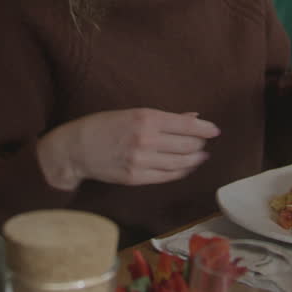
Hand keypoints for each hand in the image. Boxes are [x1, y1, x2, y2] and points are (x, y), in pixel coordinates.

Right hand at [36, 108, 219, 189]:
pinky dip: (181, 171)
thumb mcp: (133, 113)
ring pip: (181, 163)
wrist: (76, 149)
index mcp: (146, 118)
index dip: (205, 129)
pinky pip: (168, 176)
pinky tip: (186, 166)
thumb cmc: (104, 126)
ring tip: (200, 155)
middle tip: (204, 141)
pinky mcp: (136, 178)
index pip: (186, 125)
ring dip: (195, 159)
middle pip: (187, 145)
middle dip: (200, 143)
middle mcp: (146, 140)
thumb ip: (165, 118)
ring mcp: (141, 162)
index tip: (215, 130)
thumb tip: (193, 118)